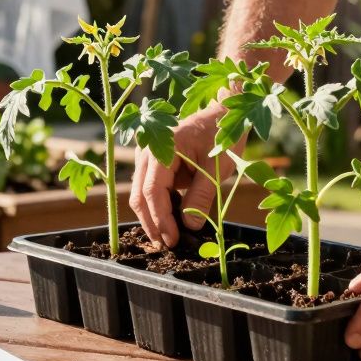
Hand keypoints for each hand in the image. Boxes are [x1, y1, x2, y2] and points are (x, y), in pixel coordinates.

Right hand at [130, 104, 233, 247]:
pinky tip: (172, 220)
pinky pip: (149, 189)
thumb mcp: (216, 168)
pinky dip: (158, 206)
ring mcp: (147, 156)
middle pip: (140, 195)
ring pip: (141, 194)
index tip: (172, 239)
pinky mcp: (152, 163)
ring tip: (169, 236)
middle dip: (152, 223)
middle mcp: (148, 151)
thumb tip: (189, 226)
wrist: (220, 114)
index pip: (153, 191)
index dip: (161, 219)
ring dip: (153, 217)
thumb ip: (201, 196)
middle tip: (167, 245)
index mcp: (163, 148)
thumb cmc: (220, 136)